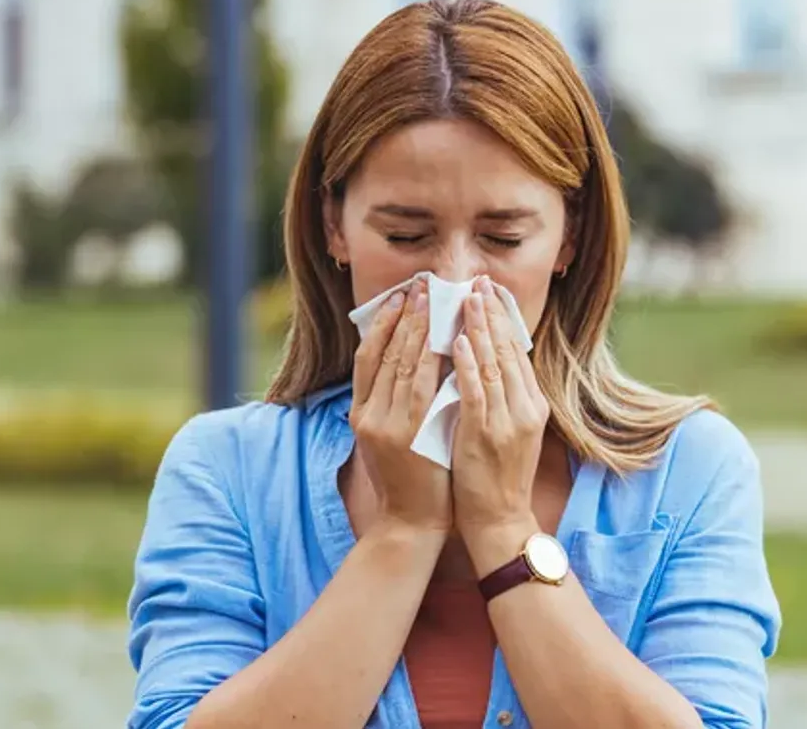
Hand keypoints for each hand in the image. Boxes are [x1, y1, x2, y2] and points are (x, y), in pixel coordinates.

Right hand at [349, 279, 451, 533]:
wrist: (411, 522)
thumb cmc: (408, 479)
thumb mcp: (388, 437)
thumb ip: (391, 403)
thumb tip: (408, 360)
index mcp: (360, 413)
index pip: (367, 356)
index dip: (383, 323)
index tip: (400, 297)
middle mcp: (367, 414)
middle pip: (384, 352)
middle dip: (405, 316)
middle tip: (421, 285)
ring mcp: (386, 423)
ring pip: (402, 363)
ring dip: (419, 327)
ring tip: (433, 299)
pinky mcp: (407, 434)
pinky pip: (421, 386)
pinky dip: (433, 358)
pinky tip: (446, 336)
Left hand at [449, 277, 549, 538]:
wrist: (500, 520)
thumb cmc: (496, 478)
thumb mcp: (509, 431)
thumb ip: (501, 398)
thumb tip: (484, 361)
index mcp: (532, 406)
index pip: (517, 353)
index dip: (502, 320)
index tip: (489, 293)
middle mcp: (525, 408)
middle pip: (507, 351)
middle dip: (491, 314)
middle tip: (477, 282)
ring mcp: (508, 421)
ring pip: (493, 364)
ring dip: (478, 328)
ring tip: (467, 299)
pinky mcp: (486, 434)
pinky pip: (476, 391)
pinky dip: (467, 363)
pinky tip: (457, 340)